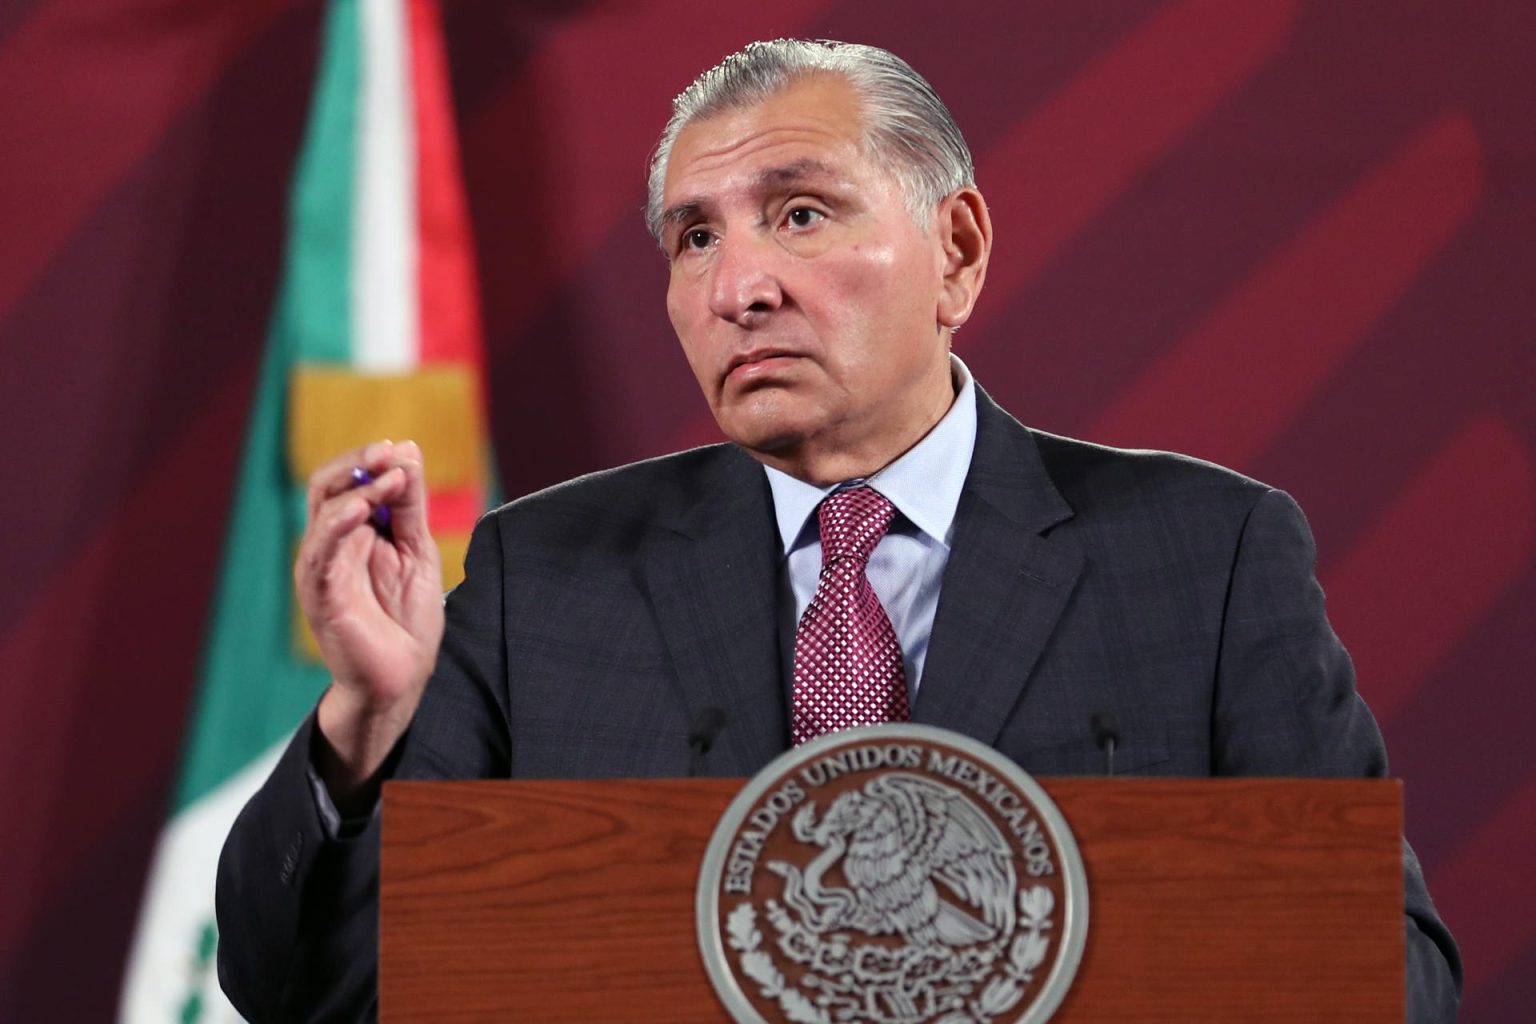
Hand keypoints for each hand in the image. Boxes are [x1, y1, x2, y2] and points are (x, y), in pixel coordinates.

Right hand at [296, 440, 443, 804]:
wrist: (402, 677)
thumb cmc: (407, 617)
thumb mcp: (417, 549)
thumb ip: (409, 505)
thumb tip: (407, 451)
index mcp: (352, 533)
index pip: (347, 479)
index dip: (369, 458)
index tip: (401, 449)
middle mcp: (330, 545)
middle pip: (326, 486)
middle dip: (358, 463)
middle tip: (390, 453)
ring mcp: (321, 568)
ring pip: (322, 512)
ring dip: (358, 489)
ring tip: (390, 479)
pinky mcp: (320, 594)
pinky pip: (321, 552)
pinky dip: (338, 524)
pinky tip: (363, 508)